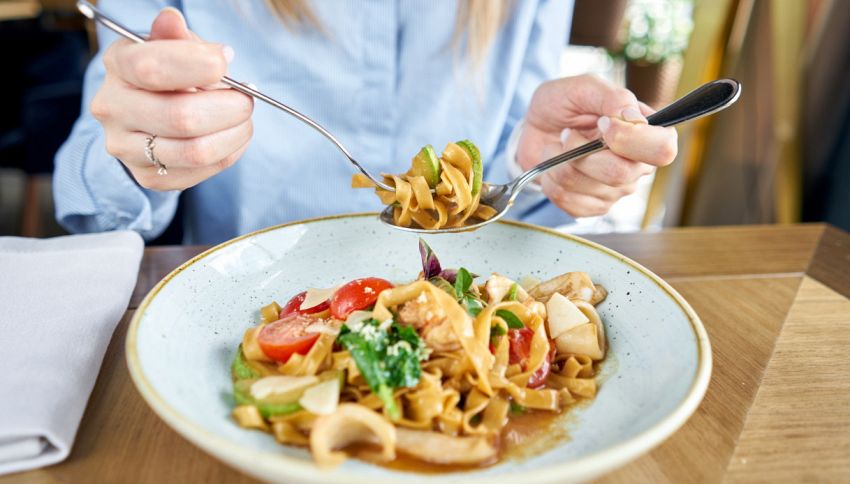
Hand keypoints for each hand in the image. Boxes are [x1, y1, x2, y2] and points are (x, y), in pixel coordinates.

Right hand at [91, 8, 253, 190]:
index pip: (152, 69)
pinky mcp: (149, 177)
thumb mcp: (171, 48)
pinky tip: (231, 136)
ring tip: (243, 118)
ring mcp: (127, 148)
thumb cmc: (168, 76)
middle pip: (181, 117)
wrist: (145, 117)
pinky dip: (229, 152)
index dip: (198, 66)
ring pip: (196, 151)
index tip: (225, 61)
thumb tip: (172, 20)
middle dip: (229, 107)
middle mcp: (113, 109)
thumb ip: (176, 38)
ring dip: (234, 133)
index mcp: (118, 66)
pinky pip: (202, 170)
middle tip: (246, 99)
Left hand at [517, 74, 676, 217]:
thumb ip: (613, 97)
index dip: (630, 139)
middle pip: (620, 173)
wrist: (535, 128)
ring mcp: (615, 190)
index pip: (662, 149)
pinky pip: (568, 200)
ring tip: (558, 145)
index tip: (602, 123)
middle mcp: (637, 166)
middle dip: (582, 150)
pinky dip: (550, 179)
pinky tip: (554, 165)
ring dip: (560, 161)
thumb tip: (633, 118)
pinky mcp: (591, 206)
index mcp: (648, 134)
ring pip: (586, 186)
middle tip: (568, 133)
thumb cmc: (564, 105)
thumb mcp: (585, 87)